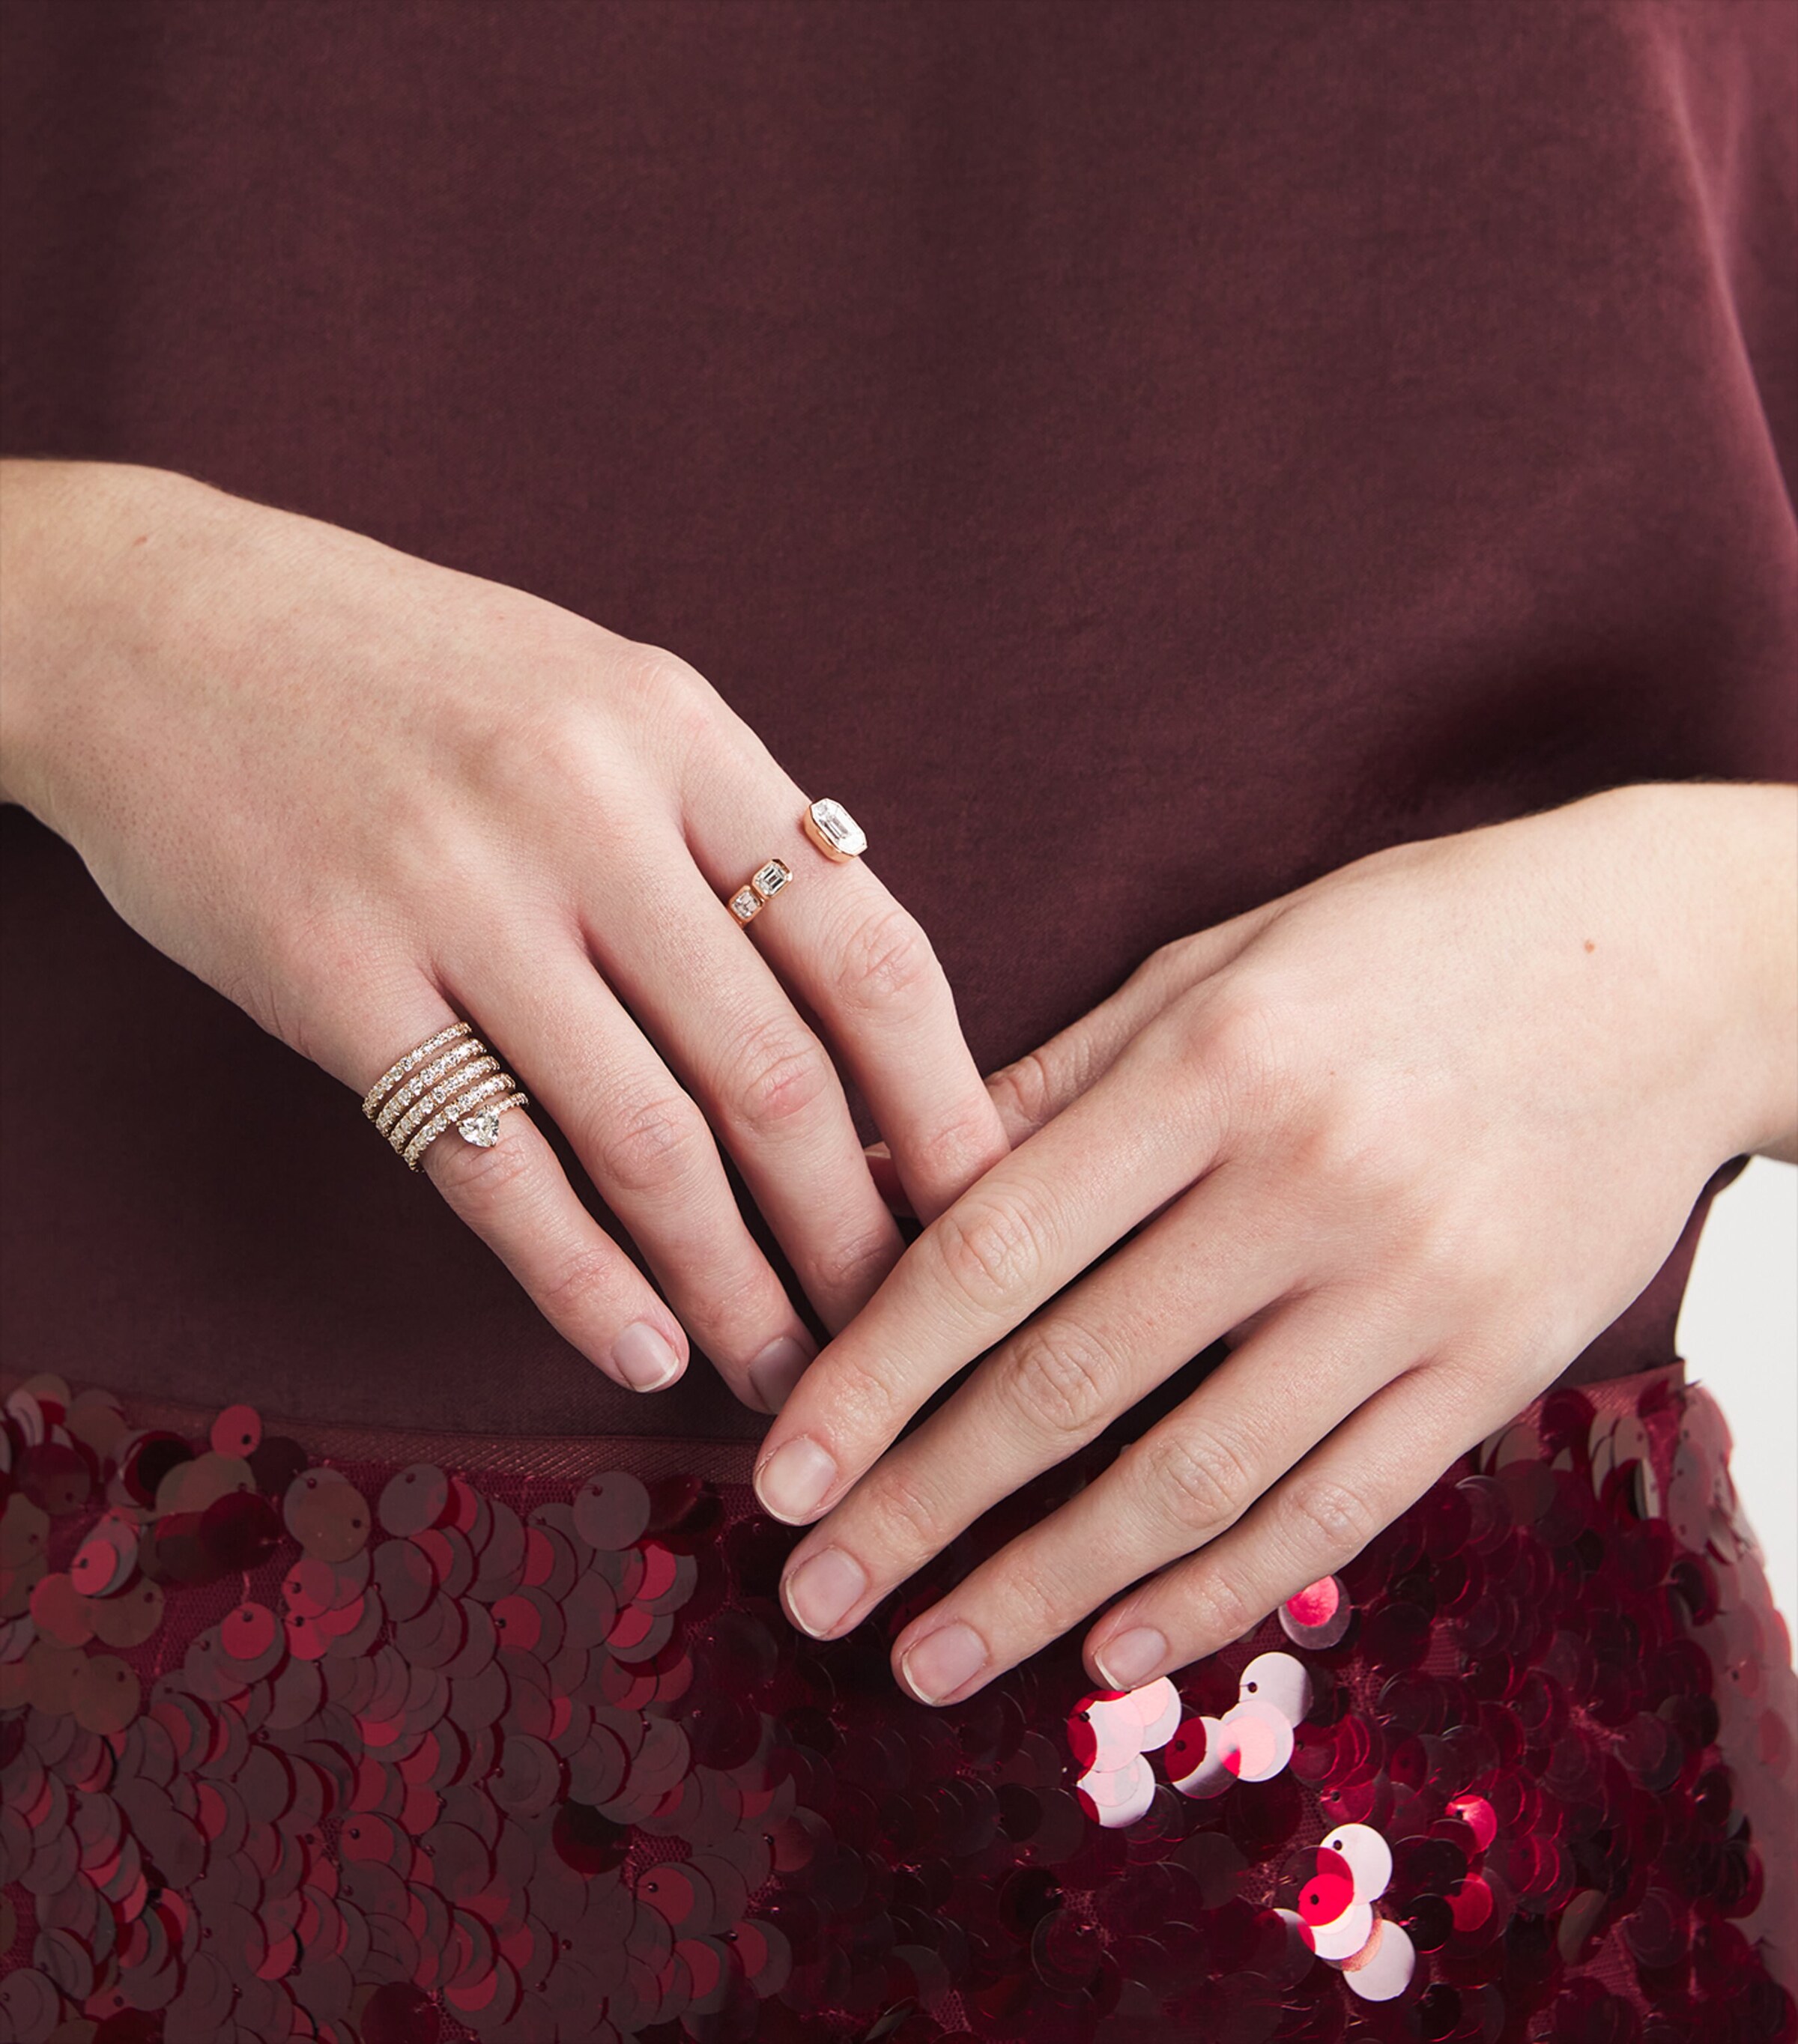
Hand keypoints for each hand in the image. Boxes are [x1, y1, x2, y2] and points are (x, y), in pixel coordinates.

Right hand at [0, 459, 1007, 1407]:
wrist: (161, 625)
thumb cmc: (409, 674)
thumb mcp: (599, 696)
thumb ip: (724, 832)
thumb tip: (855, 1005)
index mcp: (680, 731)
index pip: (870, 949)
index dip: (945, 1104)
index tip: (982, 1208)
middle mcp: (586, 808)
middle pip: (777, 1073)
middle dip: (857, 1233)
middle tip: (897, 1333)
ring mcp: (458, 896)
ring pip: (649, 1143)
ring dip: (734, 1286)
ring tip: (785, 1373)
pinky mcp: (339, 980)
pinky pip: (492, 1167)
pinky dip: (582, 1281)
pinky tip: (642, 1348)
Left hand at [754, 781, 1797, 1701]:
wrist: (1666, 963)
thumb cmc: (1409, 944)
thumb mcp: (1217, 964)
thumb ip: (1051, 1084)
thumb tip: (885, 1184)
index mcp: (1213, 1061)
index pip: (994, 1248)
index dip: (871, 1373)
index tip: (780, 1470)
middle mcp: (1306, 1181)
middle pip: (1071, 1382)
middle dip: (921, 1506)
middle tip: (814, 1594)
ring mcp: (1412, 1285)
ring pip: (1193, 1477)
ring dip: (1042, 1588)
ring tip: (929, 1662)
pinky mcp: (1497, 1364)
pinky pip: (1334, 1510)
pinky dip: (1215, 1594)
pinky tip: (1113, 1652)